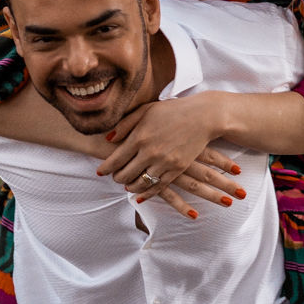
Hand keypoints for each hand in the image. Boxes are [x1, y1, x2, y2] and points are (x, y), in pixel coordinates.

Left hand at [96, 96, 244, 217]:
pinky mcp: (177, 169)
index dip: (105, 168)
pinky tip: (141, 193)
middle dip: (116, 178)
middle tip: (115, 176)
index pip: (115, 160)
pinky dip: (147, 193)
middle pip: (125, 174)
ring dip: (130, 186)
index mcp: (140, 136)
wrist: (203, 116)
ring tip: (127, 184)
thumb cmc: (173, 110)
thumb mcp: (146, 110)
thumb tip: (109, 139)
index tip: (100, 172)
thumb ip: (125, 124)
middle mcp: (150, 152)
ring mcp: (164, 162)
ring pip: (140, 183)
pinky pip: (158, 186)